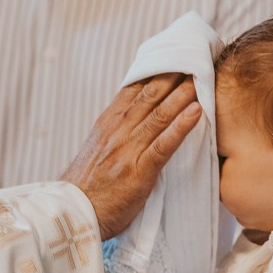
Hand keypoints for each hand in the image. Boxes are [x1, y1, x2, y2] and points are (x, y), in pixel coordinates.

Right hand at [61, 73, 201, 239]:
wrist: (71, 215)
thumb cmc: (87, 189)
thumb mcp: (97, 151)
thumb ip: (115, 133)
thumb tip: (134, 119)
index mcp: (107, 124)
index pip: (134, 90)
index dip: (156, 72)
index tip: (174, 57)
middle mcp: (117, 131)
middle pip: (149, 95)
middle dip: (172, 76)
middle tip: (194, 59)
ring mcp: (127, 149)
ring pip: (158, 114)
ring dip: (181, 95)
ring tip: (202, 78)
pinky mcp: (138, 170)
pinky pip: (163, 144)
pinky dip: (181, 126)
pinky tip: (197, 112)